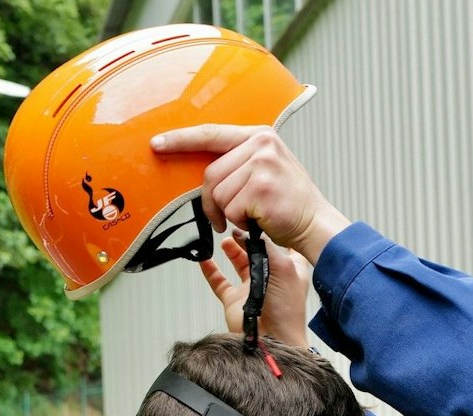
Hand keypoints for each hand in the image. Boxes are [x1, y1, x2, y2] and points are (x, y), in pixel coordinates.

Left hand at [150, 125, 350, 261]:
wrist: (316, 224)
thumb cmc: (287, 203)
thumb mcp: (266, 168)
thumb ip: (238, 160)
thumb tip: (203, 172)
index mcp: (259, 135)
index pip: (211, 133)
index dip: (180, 140)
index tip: (157, 144)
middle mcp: (261, 144)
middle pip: (210, 173)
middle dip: (210, 202)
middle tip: (223, 218)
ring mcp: (262, 164)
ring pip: (218, 194)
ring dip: (228, 214)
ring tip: (251, 216)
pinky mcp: (260, 187)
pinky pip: (230, 210)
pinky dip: (239, 223)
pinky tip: (259, 220)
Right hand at [201, 230, 311, 347]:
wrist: (271, 340)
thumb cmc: (285, 311)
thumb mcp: (283, 268)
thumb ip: (267, 247)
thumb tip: (252, 234)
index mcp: (289, 269)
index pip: (284, 244)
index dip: (275, 232)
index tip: (263, 219)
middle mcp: (271, 276)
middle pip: (257, 250)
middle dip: (247, 237)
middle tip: (237, 227)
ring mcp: (251, 288)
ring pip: (238, 262)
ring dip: (231, 250)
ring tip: (225, 240)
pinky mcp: (235, 300)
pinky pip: (219, 281)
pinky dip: (210, 270)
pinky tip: (204, 258)